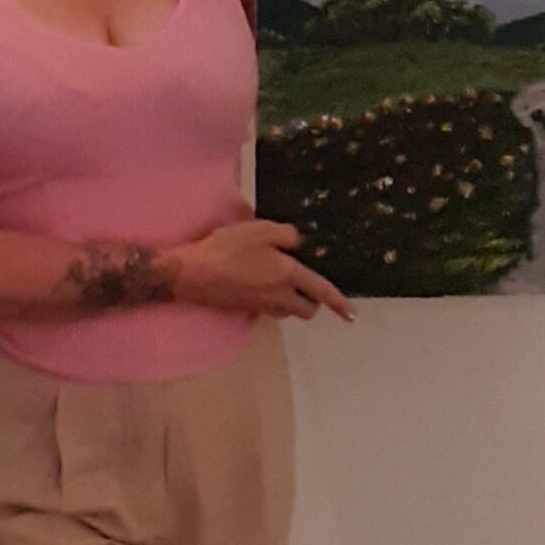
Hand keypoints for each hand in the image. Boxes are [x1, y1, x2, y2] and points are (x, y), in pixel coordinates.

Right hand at [176, 214, 354, 322]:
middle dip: (312, 303)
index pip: (321, 291)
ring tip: (280, 281)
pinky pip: (269, 308)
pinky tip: (259, 282)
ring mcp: (261, 305)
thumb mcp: (260, 229)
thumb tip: (297, 244)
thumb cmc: (228, 248)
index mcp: (288, 276)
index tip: (351, 315)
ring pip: (287, 310)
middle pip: (306, 310)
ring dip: (291, 302)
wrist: (192, 273)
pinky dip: (272, 300)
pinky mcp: (246, 308)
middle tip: (307, 287)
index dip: (338, 303)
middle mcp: (278, 296)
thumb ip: (286, 235)